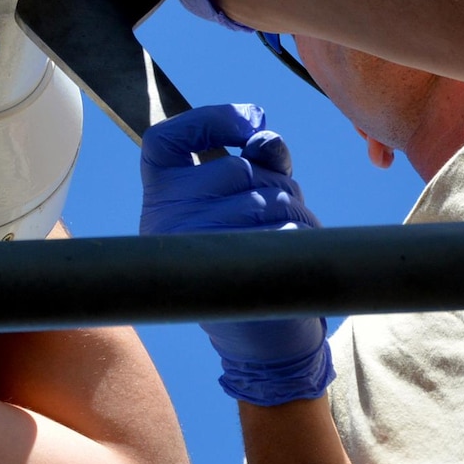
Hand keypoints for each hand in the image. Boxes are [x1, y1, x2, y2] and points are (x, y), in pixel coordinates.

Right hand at [140, 104, 334, 406]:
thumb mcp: (240, 204)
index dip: (209, 120)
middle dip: (275, 179)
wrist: (261, 343)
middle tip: (282, 204)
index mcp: (159, 202)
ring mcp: (196, 248)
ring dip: (293, 206)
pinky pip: (286, 226)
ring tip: (286, 234)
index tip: (248, 122)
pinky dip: (304, 232)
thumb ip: (251, 161)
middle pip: (235, 167)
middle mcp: (165, 223)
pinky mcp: (233, 272)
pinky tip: (294, 252)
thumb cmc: (251, 264)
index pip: (163, 141)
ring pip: (265, 195)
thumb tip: (263, 132)